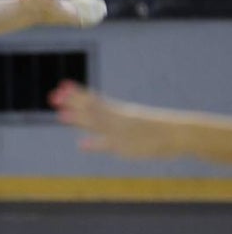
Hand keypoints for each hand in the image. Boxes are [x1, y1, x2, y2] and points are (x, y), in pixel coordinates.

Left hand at [49, 80, 173, 158]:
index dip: (78, 94)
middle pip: (91, 109)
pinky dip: (96, 145)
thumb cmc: (155, 129)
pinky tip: (82, 145)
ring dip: (79, 119)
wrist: (180, 133)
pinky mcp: (126, 147)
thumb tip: (96, 126)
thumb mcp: (133, 122)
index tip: (62, 86)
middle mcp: (118, 119)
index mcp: (120, 112)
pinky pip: (110, 145)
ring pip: (97, 124)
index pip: (95, 100)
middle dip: (72, 103)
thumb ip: (114, 121)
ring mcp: (121, 132)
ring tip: (59, 115)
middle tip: (52, 97)